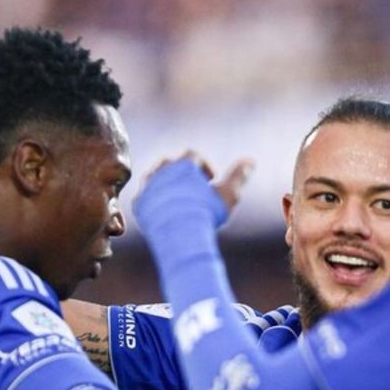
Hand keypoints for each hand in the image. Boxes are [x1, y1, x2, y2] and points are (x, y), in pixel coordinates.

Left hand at [137, 152, 253, 220]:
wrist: (179, 233)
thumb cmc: (207, 213)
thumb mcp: (229, 194)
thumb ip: (239, 176)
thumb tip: (251, 160)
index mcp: (184, 164)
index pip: (193, 156)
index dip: (203, 166)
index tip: (211, 180)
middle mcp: (163, 170)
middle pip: (170, 163)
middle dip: (181, 173)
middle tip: (192, 188)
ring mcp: (149, 186)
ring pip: (154, 178)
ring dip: (165, 185)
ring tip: (177, 199)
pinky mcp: (139, 203)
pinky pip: (144, 198)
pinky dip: (153, 202)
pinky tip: (164, 213)